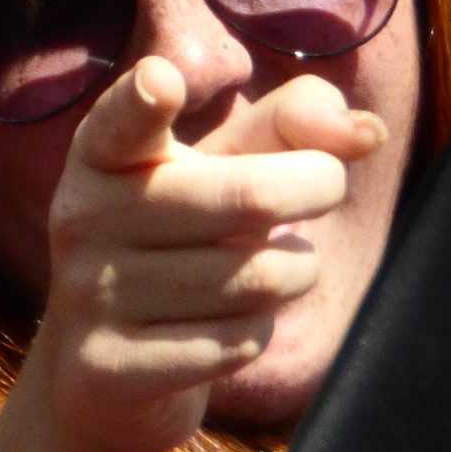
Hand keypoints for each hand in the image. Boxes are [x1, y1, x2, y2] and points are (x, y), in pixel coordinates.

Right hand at [38, 56, 385, 451]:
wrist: (103, 369)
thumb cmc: (183, 238)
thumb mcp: (224, 167)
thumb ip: (294, 124)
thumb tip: (366, 133)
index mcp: (103, 154)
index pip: (121, 122)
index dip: (143, 100)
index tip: (163, 81)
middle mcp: (84, 216)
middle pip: (251, 199)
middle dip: (317, 188)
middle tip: (324, 187)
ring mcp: (89, 294)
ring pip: (257, 280)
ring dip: (294, 271)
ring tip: (273, 266)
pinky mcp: (108, 366)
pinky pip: (235, 343)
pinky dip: (257, 332)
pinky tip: (232, 324)